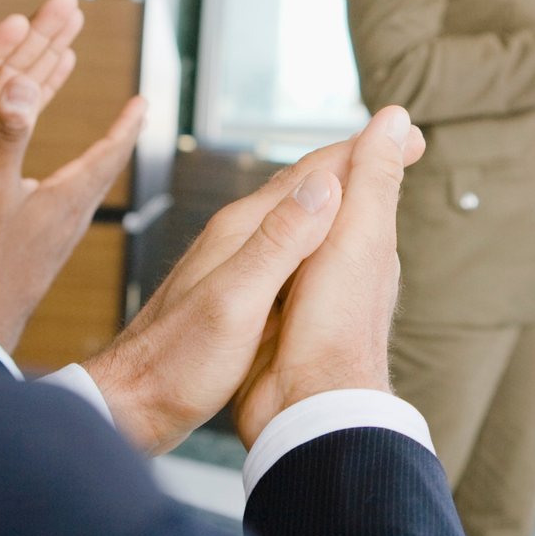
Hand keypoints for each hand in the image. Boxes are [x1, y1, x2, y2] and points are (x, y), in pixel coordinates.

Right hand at [0, 75, 145, 352]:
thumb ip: (7, 136)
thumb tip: (20, 84)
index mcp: (69, 196)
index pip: (110, 151)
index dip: (128, 123)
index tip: (145, 101)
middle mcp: (75, 215)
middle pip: (108, 168)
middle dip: (123, 137)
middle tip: (138, 115)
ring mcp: (63, 234)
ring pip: (92, 188)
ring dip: (104, 160)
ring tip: (110, 145)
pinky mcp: (49, 249)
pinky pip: (74, 205)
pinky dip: (80, 183)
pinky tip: (65, 191)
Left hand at [84, 108, 424, 454]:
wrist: (128, 402)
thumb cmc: (177, 364)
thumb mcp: (235, 303)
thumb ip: (278, 244)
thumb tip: (324, 186)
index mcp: (242, 231)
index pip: (312, 174)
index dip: (361, 151)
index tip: (406, 133)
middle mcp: (237, 236)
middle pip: (305, 184)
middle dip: (356, 161)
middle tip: (404, 146)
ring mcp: (233, 260)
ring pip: (298, 211)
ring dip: (340, 191)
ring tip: (377, 182)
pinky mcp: (232, 287)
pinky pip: (288, 242)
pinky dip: (320, 229)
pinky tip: (330, 242)